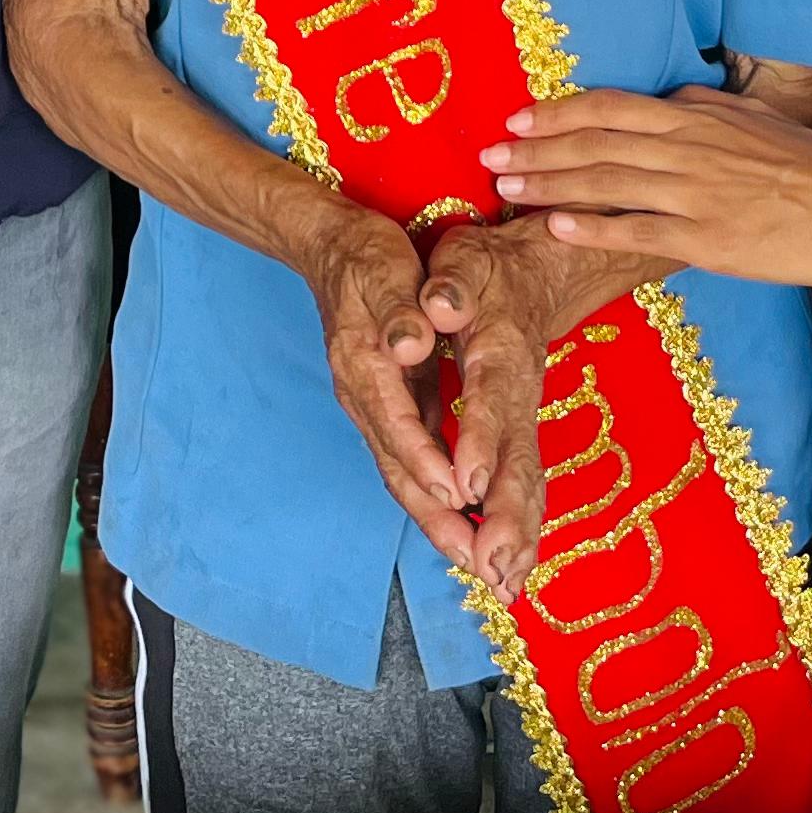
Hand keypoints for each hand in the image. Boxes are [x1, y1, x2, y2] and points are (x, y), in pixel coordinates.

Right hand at [294, 202, 482, 584]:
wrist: (331, 247)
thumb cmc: (367, 256)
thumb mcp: (385, 269)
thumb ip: (399, 312)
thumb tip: (412, 345)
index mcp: (365, 366)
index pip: (398, 425)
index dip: (428, 463)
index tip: (462, 497)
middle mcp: (363, 397)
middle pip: (399, 471)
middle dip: (439, 520)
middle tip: (479, 565)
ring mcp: (372, 407)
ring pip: (404, 476)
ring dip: (439, 520)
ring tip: (478, 562)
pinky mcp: (386, 407)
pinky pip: (410, 462)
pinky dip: (435, 495)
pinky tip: (464, 517)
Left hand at [415, 221, 636, 600]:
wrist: (540, 269)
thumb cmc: (489, 264)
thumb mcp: (464, 259)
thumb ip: (452, 285)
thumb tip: (437, 308)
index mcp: (500, 349)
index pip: (490, 399)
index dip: (480, 441)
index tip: (466, 486)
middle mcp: (519, 392)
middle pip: (518, 458)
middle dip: (508, 515)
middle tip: (495, 567)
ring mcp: (525, 416)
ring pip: (526, 481)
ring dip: (518, 535)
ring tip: (505, 586)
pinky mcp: (522, 431)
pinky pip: (526, 485)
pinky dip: (523, 530)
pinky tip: (513, 571)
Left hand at [486, 86, 811, 287]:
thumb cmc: (806, 163)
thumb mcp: (750, 118)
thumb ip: (701, 108)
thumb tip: (664, 98)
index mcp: (694, 117)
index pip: (609, 107)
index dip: (557, 113)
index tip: (516, 119)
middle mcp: (685, 149)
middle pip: (595, 144)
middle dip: (536, 150)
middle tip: (488, 156)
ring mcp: (694, 194)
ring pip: (607, 184)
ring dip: (550, 184)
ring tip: (506, 187)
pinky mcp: (707, 238)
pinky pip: (638, 230)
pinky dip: (593, 226)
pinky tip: (555, 226)